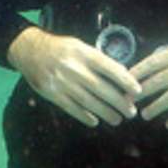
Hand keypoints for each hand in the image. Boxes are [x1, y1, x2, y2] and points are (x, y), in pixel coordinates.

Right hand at [7, 27, 140, 126]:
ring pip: (89, 101)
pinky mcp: (52, 94)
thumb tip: (120, 75)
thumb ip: (97, 60)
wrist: (30, 51)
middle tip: (131, 112)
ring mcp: (62, 83)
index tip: (137, 91)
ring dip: (106, 112)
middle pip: (101, 88)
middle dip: (119, 102)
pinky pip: (72, 108)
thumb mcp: (79, 46)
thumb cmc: (60, 49)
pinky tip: (95, 121)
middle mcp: (74, 68)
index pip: (109, 68)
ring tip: (118, 119)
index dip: (125, 80)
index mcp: (83, 53)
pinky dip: (85, 116)